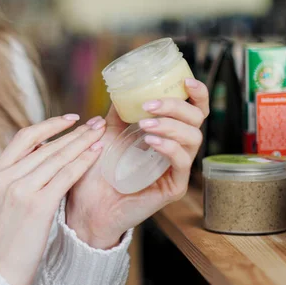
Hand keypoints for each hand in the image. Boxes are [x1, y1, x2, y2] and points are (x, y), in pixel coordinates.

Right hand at [0, 114, 106, 284]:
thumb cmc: (2, 240)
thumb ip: (14, 177)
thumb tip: (40, 154)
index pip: (24, 138)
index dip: (49, 125)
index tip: (69, 119)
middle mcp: (4, 177)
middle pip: (45, 146)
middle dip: (73, 132)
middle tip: (94, 122)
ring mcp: (20, 190)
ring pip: (57, 157)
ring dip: (82, 142)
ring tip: (99, 133)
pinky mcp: (37, 205)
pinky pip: (66, 175)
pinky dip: (83, 161)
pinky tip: (96, 153)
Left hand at [66, 79, 209, 248]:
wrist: (89, 203)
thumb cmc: (100, 169)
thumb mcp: (108, 133)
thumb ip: (118, 112)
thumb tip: (120, 88)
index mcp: (167, 133)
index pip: (193, 111)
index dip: (196, 94)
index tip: (185, 81)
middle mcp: (177, 149)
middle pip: (196, 120)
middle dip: (176, 107)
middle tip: (149, 105)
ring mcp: (177, 169)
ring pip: (193, 139)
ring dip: (171, 125)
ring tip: (145, 124)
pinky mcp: (173, 187)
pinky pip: (181, 163)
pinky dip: (169, 147)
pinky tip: (151, 141)